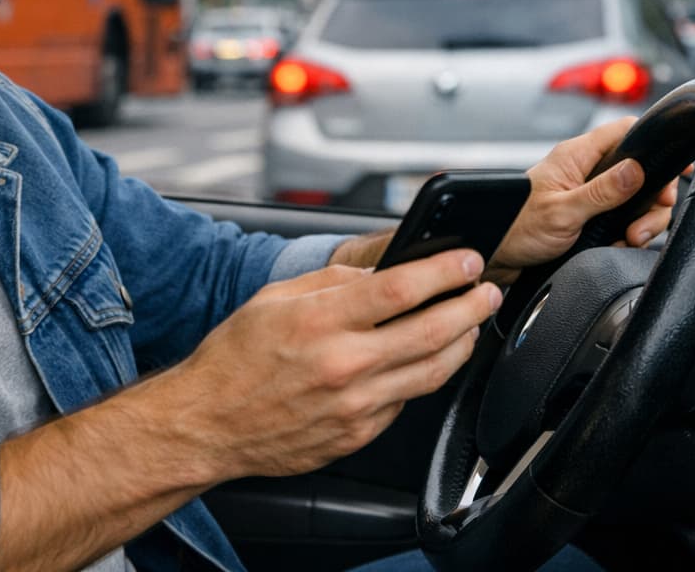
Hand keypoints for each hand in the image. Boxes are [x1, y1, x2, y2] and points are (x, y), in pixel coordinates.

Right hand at [155, 252, 503, 481]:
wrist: (207, 424)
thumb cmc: (234, 358)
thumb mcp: (275, 299)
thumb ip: (332, 282)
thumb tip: (381, 274)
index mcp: (321, 322)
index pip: (401, 289)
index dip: (444, 272)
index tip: (467, 260)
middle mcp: (343, 365)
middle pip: (433, 332)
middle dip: (471, 306)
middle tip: (487, 291)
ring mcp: (355, 406)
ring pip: (432, 372)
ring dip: (462, 344)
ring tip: (472, 324)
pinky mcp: (358, 434)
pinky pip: (406, 402)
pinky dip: (422, 376)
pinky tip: (426, 360)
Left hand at [488, 117, 680, 280]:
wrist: (495, 256)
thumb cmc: (515, 228)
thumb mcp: (563, 211)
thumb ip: (603, 191)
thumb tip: (638, 169)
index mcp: (577, 156)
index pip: (626, 131)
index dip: (656, 142)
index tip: (680, 164)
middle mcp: (586, 170)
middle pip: (642, 172)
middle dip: (652, 201)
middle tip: (641, 226)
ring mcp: (590, 192)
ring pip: (637, 199)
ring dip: (642, 222)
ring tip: (628, 239)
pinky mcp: (590, 215)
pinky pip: (623, 219)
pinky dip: (627, 235)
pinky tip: (616, 245)